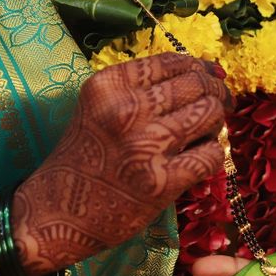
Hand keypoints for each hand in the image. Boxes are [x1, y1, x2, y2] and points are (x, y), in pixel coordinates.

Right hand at [13, 54, 231, 275]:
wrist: (55, 214)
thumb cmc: (82, 159)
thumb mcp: (100, 109)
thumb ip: (143, 90)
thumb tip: (209, 72)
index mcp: (109, 85)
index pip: (172, 62)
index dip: (199, 69)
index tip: (210, 78)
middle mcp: (126, 109)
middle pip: (196, 85)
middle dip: (215, 93)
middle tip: (220, 105)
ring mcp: (145, 146)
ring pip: (209, 114)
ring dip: (216, 122)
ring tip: (206, 132)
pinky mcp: (162, 182)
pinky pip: (210, 155)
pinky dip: (211, 154)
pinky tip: (198, 159)